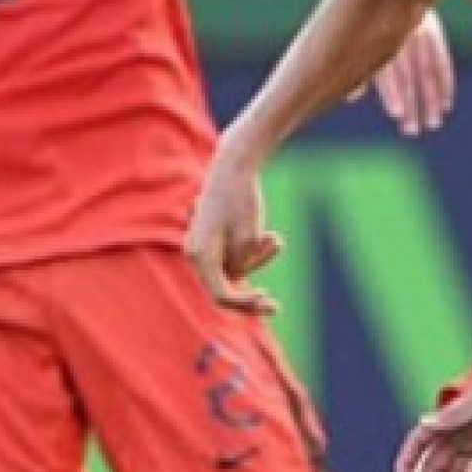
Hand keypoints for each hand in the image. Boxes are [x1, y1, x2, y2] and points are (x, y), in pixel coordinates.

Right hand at [187, 153, 281, 315]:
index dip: (245, 303)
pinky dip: (249, 249)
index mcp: (200, 255)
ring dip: (256, 260)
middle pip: (223, 286)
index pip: (220, 294)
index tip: (268, 299)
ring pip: (230, 268)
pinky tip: (273, 237)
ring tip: (277, 239)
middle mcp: (194, 252)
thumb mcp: (248, 238)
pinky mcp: (210, 236)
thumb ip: (241, 265)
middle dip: (250, 293)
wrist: (234, 164)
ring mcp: (200, 244)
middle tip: (276, 307)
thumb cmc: (241, 199)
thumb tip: (236, 278)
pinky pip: (230, 254)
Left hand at [365, 8, 454, 137]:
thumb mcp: (356, 36)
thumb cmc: (366, 14)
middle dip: (411, 104)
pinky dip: (444, 84)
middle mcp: (397, 34)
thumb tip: (351, 99)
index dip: (391, 93)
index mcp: (375, 36)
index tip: (396, 114)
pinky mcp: (432, 30)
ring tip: (433, 123)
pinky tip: (445, 105)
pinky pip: (440, 61)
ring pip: (426, 71)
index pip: (386, 69)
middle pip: (407, 75)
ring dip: (431, 99)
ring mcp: (417, 31)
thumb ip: (357, 67)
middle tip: (412, 131)